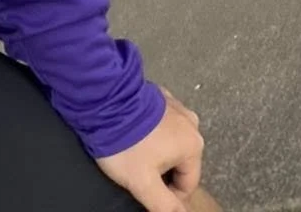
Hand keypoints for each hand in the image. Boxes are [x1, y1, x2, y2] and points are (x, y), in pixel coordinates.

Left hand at [94, 86, 208, 211]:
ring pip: (171, 142)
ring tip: (134, 152)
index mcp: (193, 146)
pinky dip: (152, 132)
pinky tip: (135, 133)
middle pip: (180, 162)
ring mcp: (179, 108)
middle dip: (161, 171)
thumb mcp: (143, 183)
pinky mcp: (164, 98)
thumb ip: (164, 204)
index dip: (167, 195)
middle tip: (137, 172)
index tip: (144, 190)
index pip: (188, 184)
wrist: (107, 104)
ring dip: (156, 152)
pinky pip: (162, 124)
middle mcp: (192, 124)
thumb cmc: (127, 146)